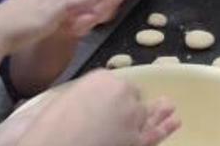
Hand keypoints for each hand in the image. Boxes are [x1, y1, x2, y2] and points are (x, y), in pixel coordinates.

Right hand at [15, 70, 179, 145]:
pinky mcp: (137, 142)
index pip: (116, 84)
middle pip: (133, 98)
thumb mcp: (57, 102)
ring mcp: (133, 119)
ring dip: (158, 112)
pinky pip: (154, 135)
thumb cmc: (44, 129)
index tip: (106, 102)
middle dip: (129, 106)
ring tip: (169, 107)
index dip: (113, 96)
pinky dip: (165, 128)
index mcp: (101, 79)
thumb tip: (78, 105)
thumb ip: (77, 97)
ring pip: (146, 115)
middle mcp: (123, 95)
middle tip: (123, 113)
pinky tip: (174, 121)